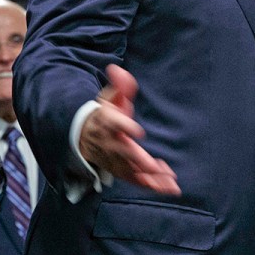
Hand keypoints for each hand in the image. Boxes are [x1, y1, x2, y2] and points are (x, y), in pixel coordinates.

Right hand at [79, 64, 180, 195]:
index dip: (125, 127)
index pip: (114, 124)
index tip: (138, 131)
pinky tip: (168, 184)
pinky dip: (151, 184)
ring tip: (170, 184)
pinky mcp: (120, 170)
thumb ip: (119, 85)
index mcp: (107, 122)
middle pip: (123, 153)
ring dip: (150, 179)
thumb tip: (117, 69)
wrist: (84, 136)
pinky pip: (135, 180)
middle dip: (138, 161)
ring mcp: (114, 159)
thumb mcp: (109, 97)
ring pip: (131, 172)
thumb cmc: (103, 114)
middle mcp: (110, 143)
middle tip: (153, 167)